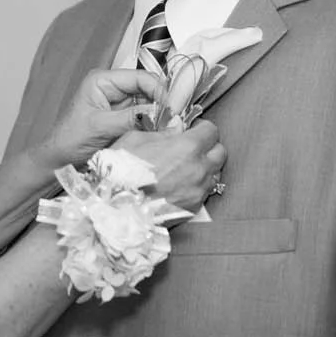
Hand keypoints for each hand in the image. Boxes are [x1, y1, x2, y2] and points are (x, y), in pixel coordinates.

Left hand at [32, 69, 165, 169]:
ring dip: (160, 115)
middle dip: (162, 103)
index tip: (172, 107)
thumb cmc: (70, 139)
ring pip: (149, 104)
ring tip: (170, 128)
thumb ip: (130, 118)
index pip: (140, 77)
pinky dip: (154, 125)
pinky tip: (162, 133)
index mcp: (103, 80)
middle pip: (148, 89)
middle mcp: (113, 88)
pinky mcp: (124, 119)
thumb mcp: (101, 126)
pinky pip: (145, 118)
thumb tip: (161, 115)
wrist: (58, 159)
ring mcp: (120, 103)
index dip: (159, 90)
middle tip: (175, 120)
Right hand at [111, 121, 225, 218]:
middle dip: (209, 147)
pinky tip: (181, 185)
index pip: (211, 130)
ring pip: (215, 174)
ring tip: (186, 168)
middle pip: (220, 152)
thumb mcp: (135, 139)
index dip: (201, 128)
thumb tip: (175, 129)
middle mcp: (199, 169)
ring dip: (205, 168)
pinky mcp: (193, 208)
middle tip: (192, 148)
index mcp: (187, 147)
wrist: (115, 207)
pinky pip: (204, 193)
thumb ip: (161, 131)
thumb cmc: (121, 171)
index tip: (191, 130)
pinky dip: (198, 186)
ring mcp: (198, 191)